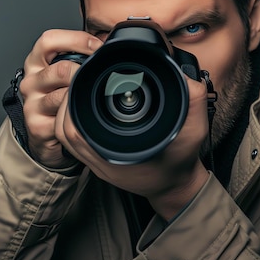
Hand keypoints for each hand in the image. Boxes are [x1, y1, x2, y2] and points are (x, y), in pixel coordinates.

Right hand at [20, 29, 102, 167]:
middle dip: (84, 73)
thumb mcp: (64, 73)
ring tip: (91, 98)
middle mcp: (30, 80)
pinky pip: (62, 119)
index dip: (76, 39)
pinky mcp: (36, 126)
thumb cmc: (58, 98)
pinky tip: (80, 116)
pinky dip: (75, 117)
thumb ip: (79, 56)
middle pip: (60, 69)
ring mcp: (31, 104)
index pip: (48, 40)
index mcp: (36, 62)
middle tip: (101, 75)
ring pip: (63, 96)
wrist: (43, 133)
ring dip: (81, 97)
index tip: (98, 46)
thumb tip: (108, 43)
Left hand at [55, 76, 210, 219]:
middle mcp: (103, 157)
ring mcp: (97, 162)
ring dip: (66, 111)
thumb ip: (192, 98)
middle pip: (66, 129)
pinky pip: (73, 142)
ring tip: (77, 90)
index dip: (72, 102)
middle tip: (77, 79)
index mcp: (118, 151)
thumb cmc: (181, 160)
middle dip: (67, 101)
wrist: (175, 185)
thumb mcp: (194, 128)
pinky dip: (71, 122)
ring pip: (65, 136)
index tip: (80, 79)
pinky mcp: (96, 161)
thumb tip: (181, 73)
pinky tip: (80, 107)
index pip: (78, 128)